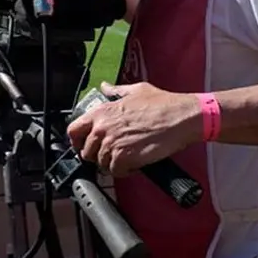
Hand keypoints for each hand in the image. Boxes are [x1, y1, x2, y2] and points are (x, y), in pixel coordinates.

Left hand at [66, 82, 199, 176]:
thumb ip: (115, 91)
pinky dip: (123, 171)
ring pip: (100, 163)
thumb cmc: (163, 104)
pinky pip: (115, 171)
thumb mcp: (135, 90)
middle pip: (86, 151)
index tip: (83, 145)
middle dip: (97, 155)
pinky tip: (133, 164)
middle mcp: (102, 127)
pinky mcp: (124, 157)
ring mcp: (112, 143)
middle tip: (110, 154)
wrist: (183, 117)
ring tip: (125, 158)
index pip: (73, 130)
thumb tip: (105, 87)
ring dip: (111, 163)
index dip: (77, 140)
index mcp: (102, 112)